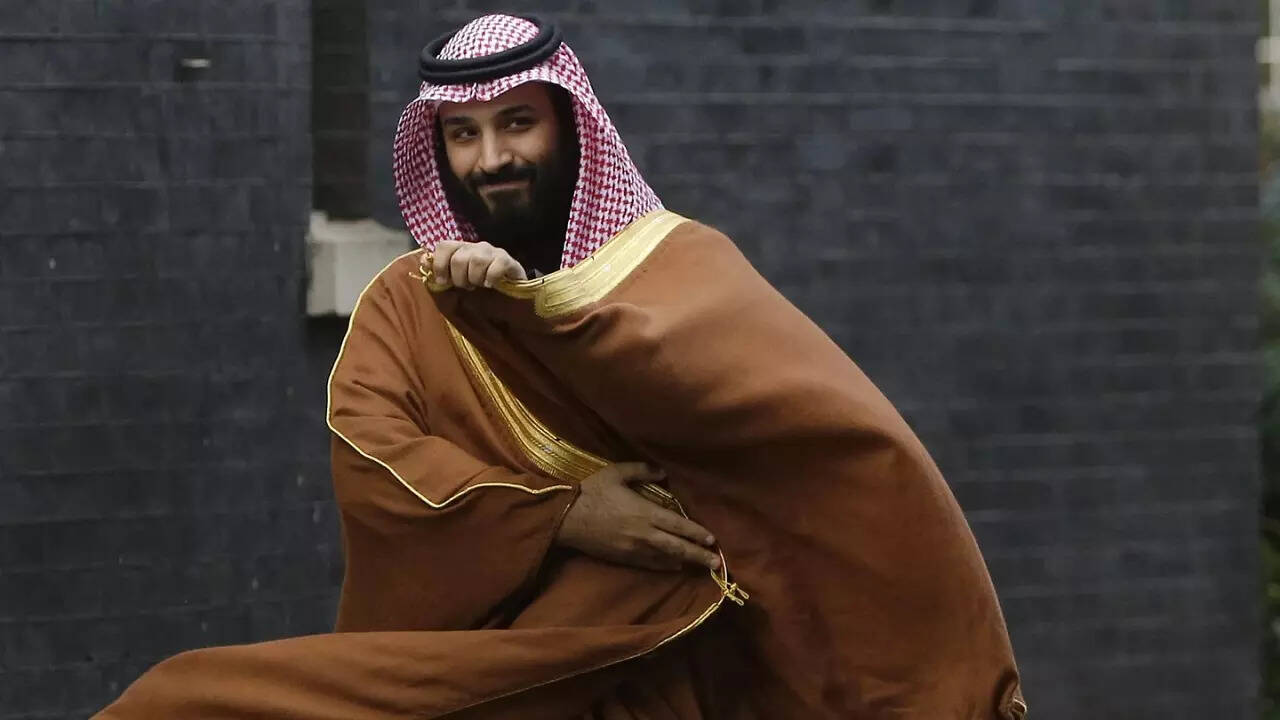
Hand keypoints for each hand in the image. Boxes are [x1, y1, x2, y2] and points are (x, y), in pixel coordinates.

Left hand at [427, 240, 526, 290]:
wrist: (510, 293)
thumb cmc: (479, 286)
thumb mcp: (457, 279)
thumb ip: (440, 270)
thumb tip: (421, 261)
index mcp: (461, 249)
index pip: (444, 246)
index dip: (440, 265)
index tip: (443, 282)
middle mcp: (476, 246)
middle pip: (459, 258)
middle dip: (460, 278)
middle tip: (467, 287)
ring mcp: (493, 252)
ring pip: (476, 261)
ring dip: (475, 279)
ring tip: (480, 286)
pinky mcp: (509, 261)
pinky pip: (496, 266)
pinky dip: (491, 278)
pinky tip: (491, 284)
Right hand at [556, 463, 720, 571]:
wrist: (565, 519)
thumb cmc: (590, 493)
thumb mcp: (615, 473)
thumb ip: (641, 470)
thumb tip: (663, 473)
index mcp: (645, 512)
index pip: (678, 525)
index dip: (697, 533)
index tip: (712, 539)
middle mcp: (643, 534)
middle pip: (677, 547)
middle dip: (699, 555)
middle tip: (716, 563)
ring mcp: (634, 549)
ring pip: (665, 558)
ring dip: (684, 561)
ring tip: (700, 565)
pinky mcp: (623, 558)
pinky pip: (649, 564)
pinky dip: (664, 566)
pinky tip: (674, 566)